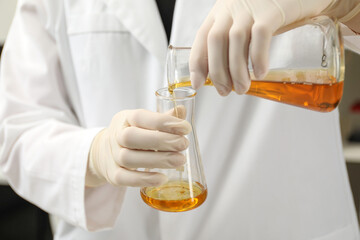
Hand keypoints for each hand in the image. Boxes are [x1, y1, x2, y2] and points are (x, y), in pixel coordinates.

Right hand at [86, 107, 190, 186]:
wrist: (103, 151)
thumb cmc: (132, 134)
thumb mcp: (144, 122)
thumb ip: (163, 118)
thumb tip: (181, 110)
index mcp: (125, 118)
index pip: (140, 117)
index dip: (163, 121)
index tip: (185, 128)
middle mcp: (116, 136)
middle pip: (131, 138)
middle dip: (160, 141)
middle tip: (183, 144)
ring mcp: (112, 156)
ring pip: (129, 159)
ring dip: (157, 160)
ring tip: (179, 160)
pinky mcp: (112, 175)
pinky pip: (125, 179)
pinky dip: (144, 180)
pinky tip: (162, 178)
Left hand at [190, 0, 359, 95]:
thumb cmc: (267, 13)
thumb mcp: (242, 22)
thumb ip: (230, 42)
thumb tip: (222, 75)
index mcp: (220, 13)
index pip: (202, 37)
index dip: (197, 63)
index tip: (198, 83)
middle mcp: (231, 9)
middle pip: (215, 41)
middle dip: (218, 72)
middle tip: (225, 91)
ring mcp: (251, 9)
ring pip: (236, 40)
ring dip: (237, 71)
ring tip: (242, 88)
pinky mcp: (271, 12)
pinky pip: (260, 36)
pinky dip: (258, 58)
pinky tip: (260, 73)